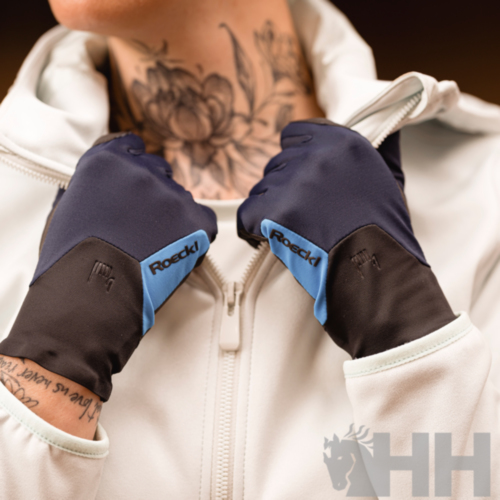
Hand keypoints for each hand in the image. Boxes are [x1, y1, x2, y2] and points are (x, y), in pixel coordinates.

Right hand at [0, 133, 216, 400]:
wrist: (92, 298)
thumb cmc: (72, 263)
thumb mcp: (68, 209)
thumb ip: (93, 187)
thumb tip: (106, 187)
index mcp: (106, 161)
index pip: (131, 145)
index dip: (133, 166)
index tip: (135, 182)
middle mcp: (142, 170)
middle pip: (159, 172)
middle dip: (153, 194)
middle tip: (144, 224)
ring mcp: (171, 194)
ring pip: (180, 198)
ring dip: (171, 217)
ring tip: (153, 248)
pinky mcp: (196, 219)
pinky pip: (202, 219)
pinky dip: (194, 234)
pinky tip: (174, 251)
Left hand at [237, 120, 454, 357]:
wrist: (375, 275)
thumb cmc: (383, 234)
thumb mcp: (391, 181)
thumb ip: (383, 149)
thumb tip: (386, 130)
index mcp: (344, 143)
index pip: (294, 134)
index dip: (294, 160)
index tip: (301, 180)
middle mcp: (318, 156)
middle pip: (276, 165)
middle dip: (285, 190)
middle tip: (305, 216)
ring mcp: (295, 183)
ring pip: (260, 190)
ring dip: (271, 211)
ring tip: (296, 231)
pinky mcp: (275, 212)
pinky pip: (246, 215)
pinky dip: (253, 231)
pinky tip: (274, 241)